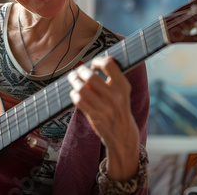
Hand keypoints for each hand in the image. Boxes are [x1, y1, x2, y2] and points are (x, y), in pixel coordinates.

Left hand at [67, 56, 139, 180]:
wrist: (123, 134)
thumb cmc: (119, 108)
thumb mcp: (122, 92)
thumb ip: (112, 78)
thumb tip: (99, 61)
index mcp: (123, 86)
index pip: (109, 64)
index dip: (98, 61)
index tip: (93, 64)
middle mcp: (115, 96)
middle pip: (91, 76)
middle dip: (80, 71)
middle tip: (78, 71)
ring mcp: (105, 108)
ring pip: (81, 88)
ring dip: (74, 82)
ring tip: (73, 79)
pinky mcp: (95, 117)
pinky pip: (79, 101)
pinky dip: (74, 94)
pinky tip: (75, 93)